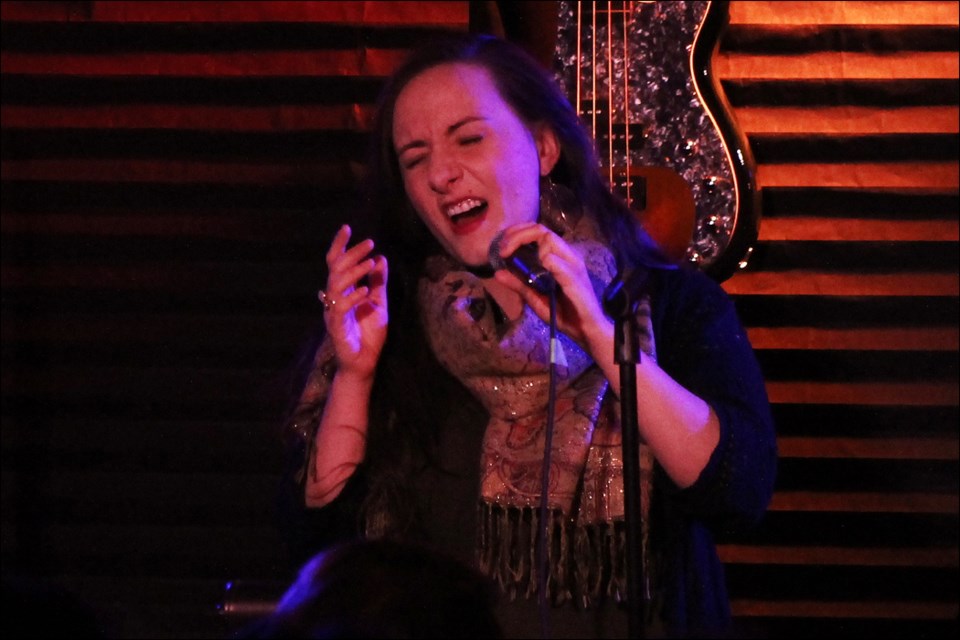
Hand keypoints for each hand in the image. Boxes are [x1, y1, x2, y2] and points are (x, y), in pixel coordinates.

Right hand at [321, 225, 388, 379]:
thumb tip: (380, 258)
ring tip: (370, 262)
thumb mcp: (379, 303)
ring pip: (336, 284)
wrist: (364, 363)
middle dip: (351, 253)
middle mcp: (334, 298)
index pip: (336, 262)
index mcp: (343, 291)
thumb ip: (378, 283)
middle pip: (336, 268)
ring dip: (354, 272)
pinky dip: (353, 297)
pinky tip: (365, 291)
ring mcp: (334, 312)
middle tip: (369, 243)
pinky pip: (340, 308)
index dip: (340, 245)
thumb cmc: (369, 335)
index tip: (347, 227)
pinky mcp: (337, 327)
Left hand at [491, 222, 611, 358]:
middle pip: (541, 230)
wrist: (585, 330)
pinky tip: (534, 266)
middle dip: (517, 235)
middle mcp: (566, 256)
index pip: (538, 232)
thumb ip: (518, 284)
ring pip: (549, 239)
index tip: (501, 247)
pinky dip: (545, 261)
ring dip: (526, 242)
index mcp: (558, 257)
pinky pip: (559, 263)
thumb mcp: (535, 298)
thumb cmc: (563, 313)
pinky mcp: (574, 279)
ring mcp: (572, 265)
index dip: (517, 233)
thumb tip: (497, 273)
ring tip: (510, 255)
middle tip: (502, 249)